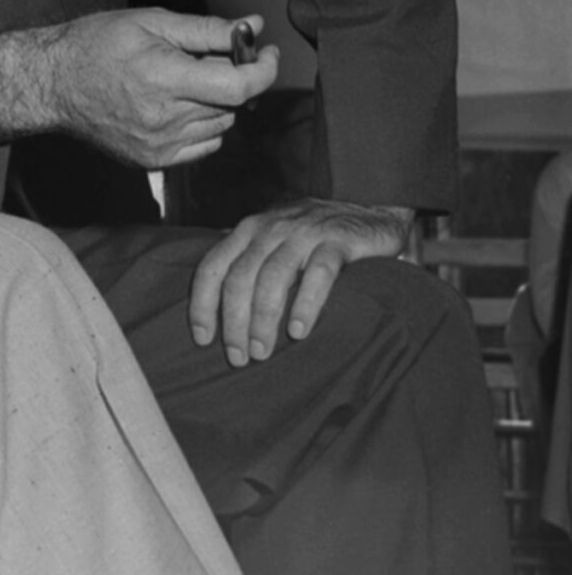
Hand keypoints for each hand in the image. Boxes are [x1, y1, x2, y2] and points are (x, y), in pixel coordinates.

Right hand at [0, 8, 275, 166]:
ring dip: (216, 101)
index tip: (265, 52)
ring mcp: (161, 145)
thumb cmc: (96, 44)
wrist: (52, 84)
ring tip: (182, 81)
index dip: (263, 69)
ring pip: (222, 123)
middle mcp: (165, 119)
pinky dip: (202, 124)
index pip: (239, 86)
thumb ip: (207, 29)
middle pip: (232, 103)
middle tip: (203, 57)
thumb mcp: (150, 22)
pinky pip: (205, 144)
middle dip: (231, 76)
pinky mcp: (155, 161)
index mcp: (164, 79)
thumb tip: (253, 27)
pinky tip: (174, 106)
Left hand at [189, 198, 411, 365]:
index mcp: (247, 230)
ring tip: (262, 351)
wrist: (372, 216)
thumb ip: (246, 258)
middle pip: (240, 277)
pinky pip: (318, 274)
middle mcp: (270, 228)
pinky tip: (298, 330)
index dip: (202, 304)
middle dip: (234, 321)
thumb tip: (212, 294)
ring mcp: (303, 233)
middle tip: (238, 357)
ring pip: (273, 278)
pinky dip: (305, 303)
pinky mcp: (338, 241)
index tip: (202, 338)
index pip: (212, 267)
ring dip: (263, 318)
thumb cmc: (314, 235)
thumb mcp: (272, 238)